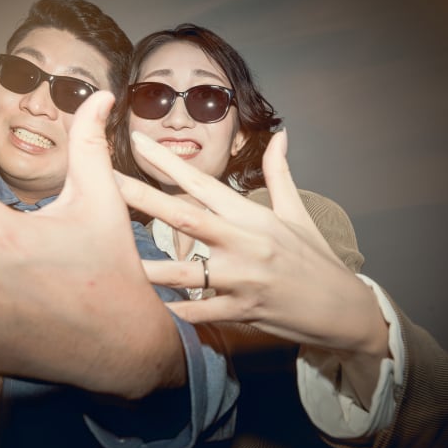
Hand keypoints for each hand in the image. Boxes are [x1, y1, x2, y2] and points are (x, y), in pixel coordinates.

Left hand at [116, 130, 388, 404]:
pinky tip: (151, 308)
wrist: (343, 308)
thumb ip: (279, 173)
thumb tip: (282, 135)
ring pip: (187, 272)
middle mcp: (245, 244)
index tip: (138, 142)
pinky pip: (201, 312)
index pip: (203, 183)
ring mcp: (243, 280)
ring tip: (115, 256)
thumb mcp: (296, 213)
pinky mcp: (243, 312)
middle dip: (142, 198)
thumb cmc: (315, 258)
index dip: (168, 162)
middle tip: (105, 183)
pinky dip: (177, 310)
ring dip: (151, 265)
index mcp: (252, 216)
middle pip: (185, 217)